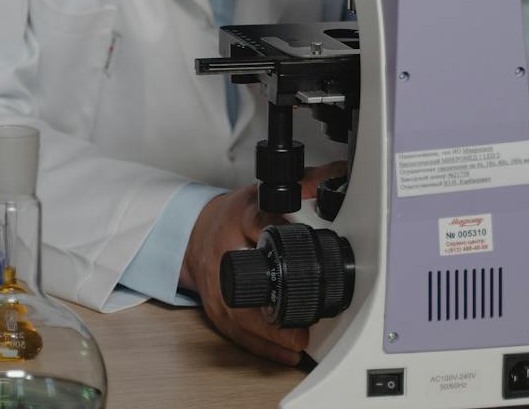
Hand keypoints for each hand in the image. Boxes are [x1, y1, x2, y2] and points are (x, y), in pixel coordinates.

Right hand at [179, 166, 340, 364]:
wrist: (193, 236)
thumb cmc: (230, 219)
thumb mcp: (262, 194)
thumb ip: (301, 184)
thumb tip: (335, 176)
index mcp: (237, 219)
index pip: (256, 221)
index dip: (276, 230)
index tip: (297, 249)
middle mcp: (224, 254)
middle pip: (243, 282)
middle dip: (272, 307)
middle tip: (303, 320)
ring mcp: (216, 285)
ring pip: (238, 316)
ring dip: (270, 336)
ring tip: (298, 342)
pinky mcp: (214, 307)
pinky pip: (236, 332)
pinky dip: (262, 347)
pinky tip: (285, 353)